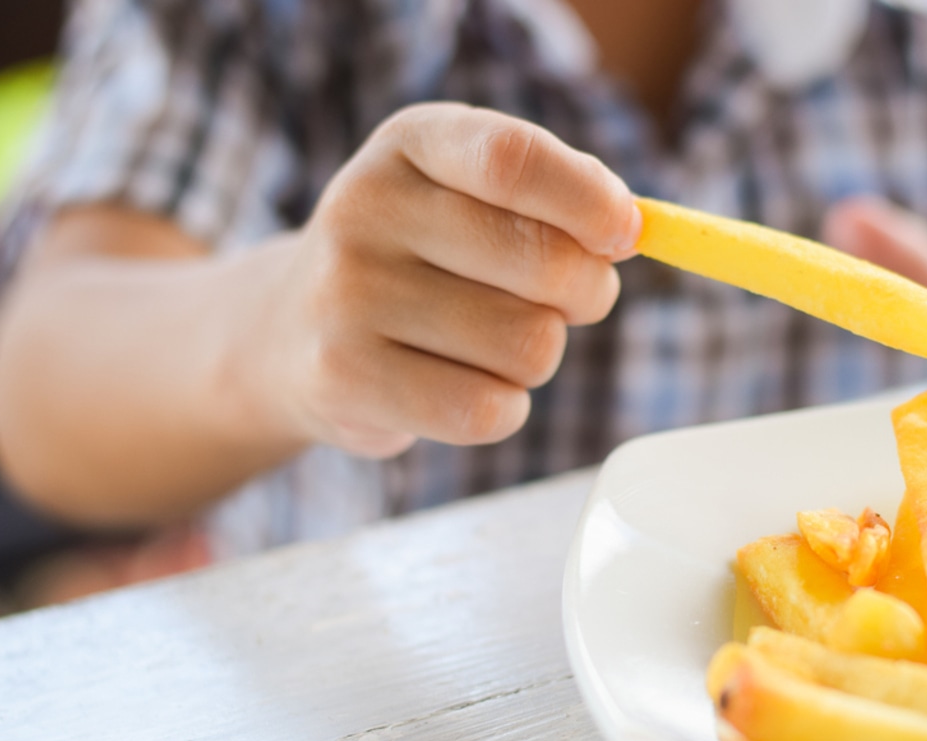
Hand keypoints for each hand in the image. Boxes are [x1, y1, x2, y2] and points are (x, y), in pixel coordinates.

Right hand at [242, 103, 639, 457]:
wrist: (292, 331)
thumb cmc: (424, 257)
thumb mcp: (474, 193)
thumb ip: (559, 196)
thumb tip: (634, 227)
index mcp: (410, 143)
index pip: (513, 159)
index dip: (590, 201)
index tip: (626, 233)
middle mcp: (366, 207)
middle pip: (544, 262)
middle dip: (586, 292)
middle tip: (564, 300)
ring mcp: (347, 295)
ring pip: (529, 346)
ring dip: (538, 356)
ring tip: (488, 343)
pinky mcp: (345, 378)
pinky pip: (488, 411)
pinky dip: (503, 409)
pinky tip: (462, 386)